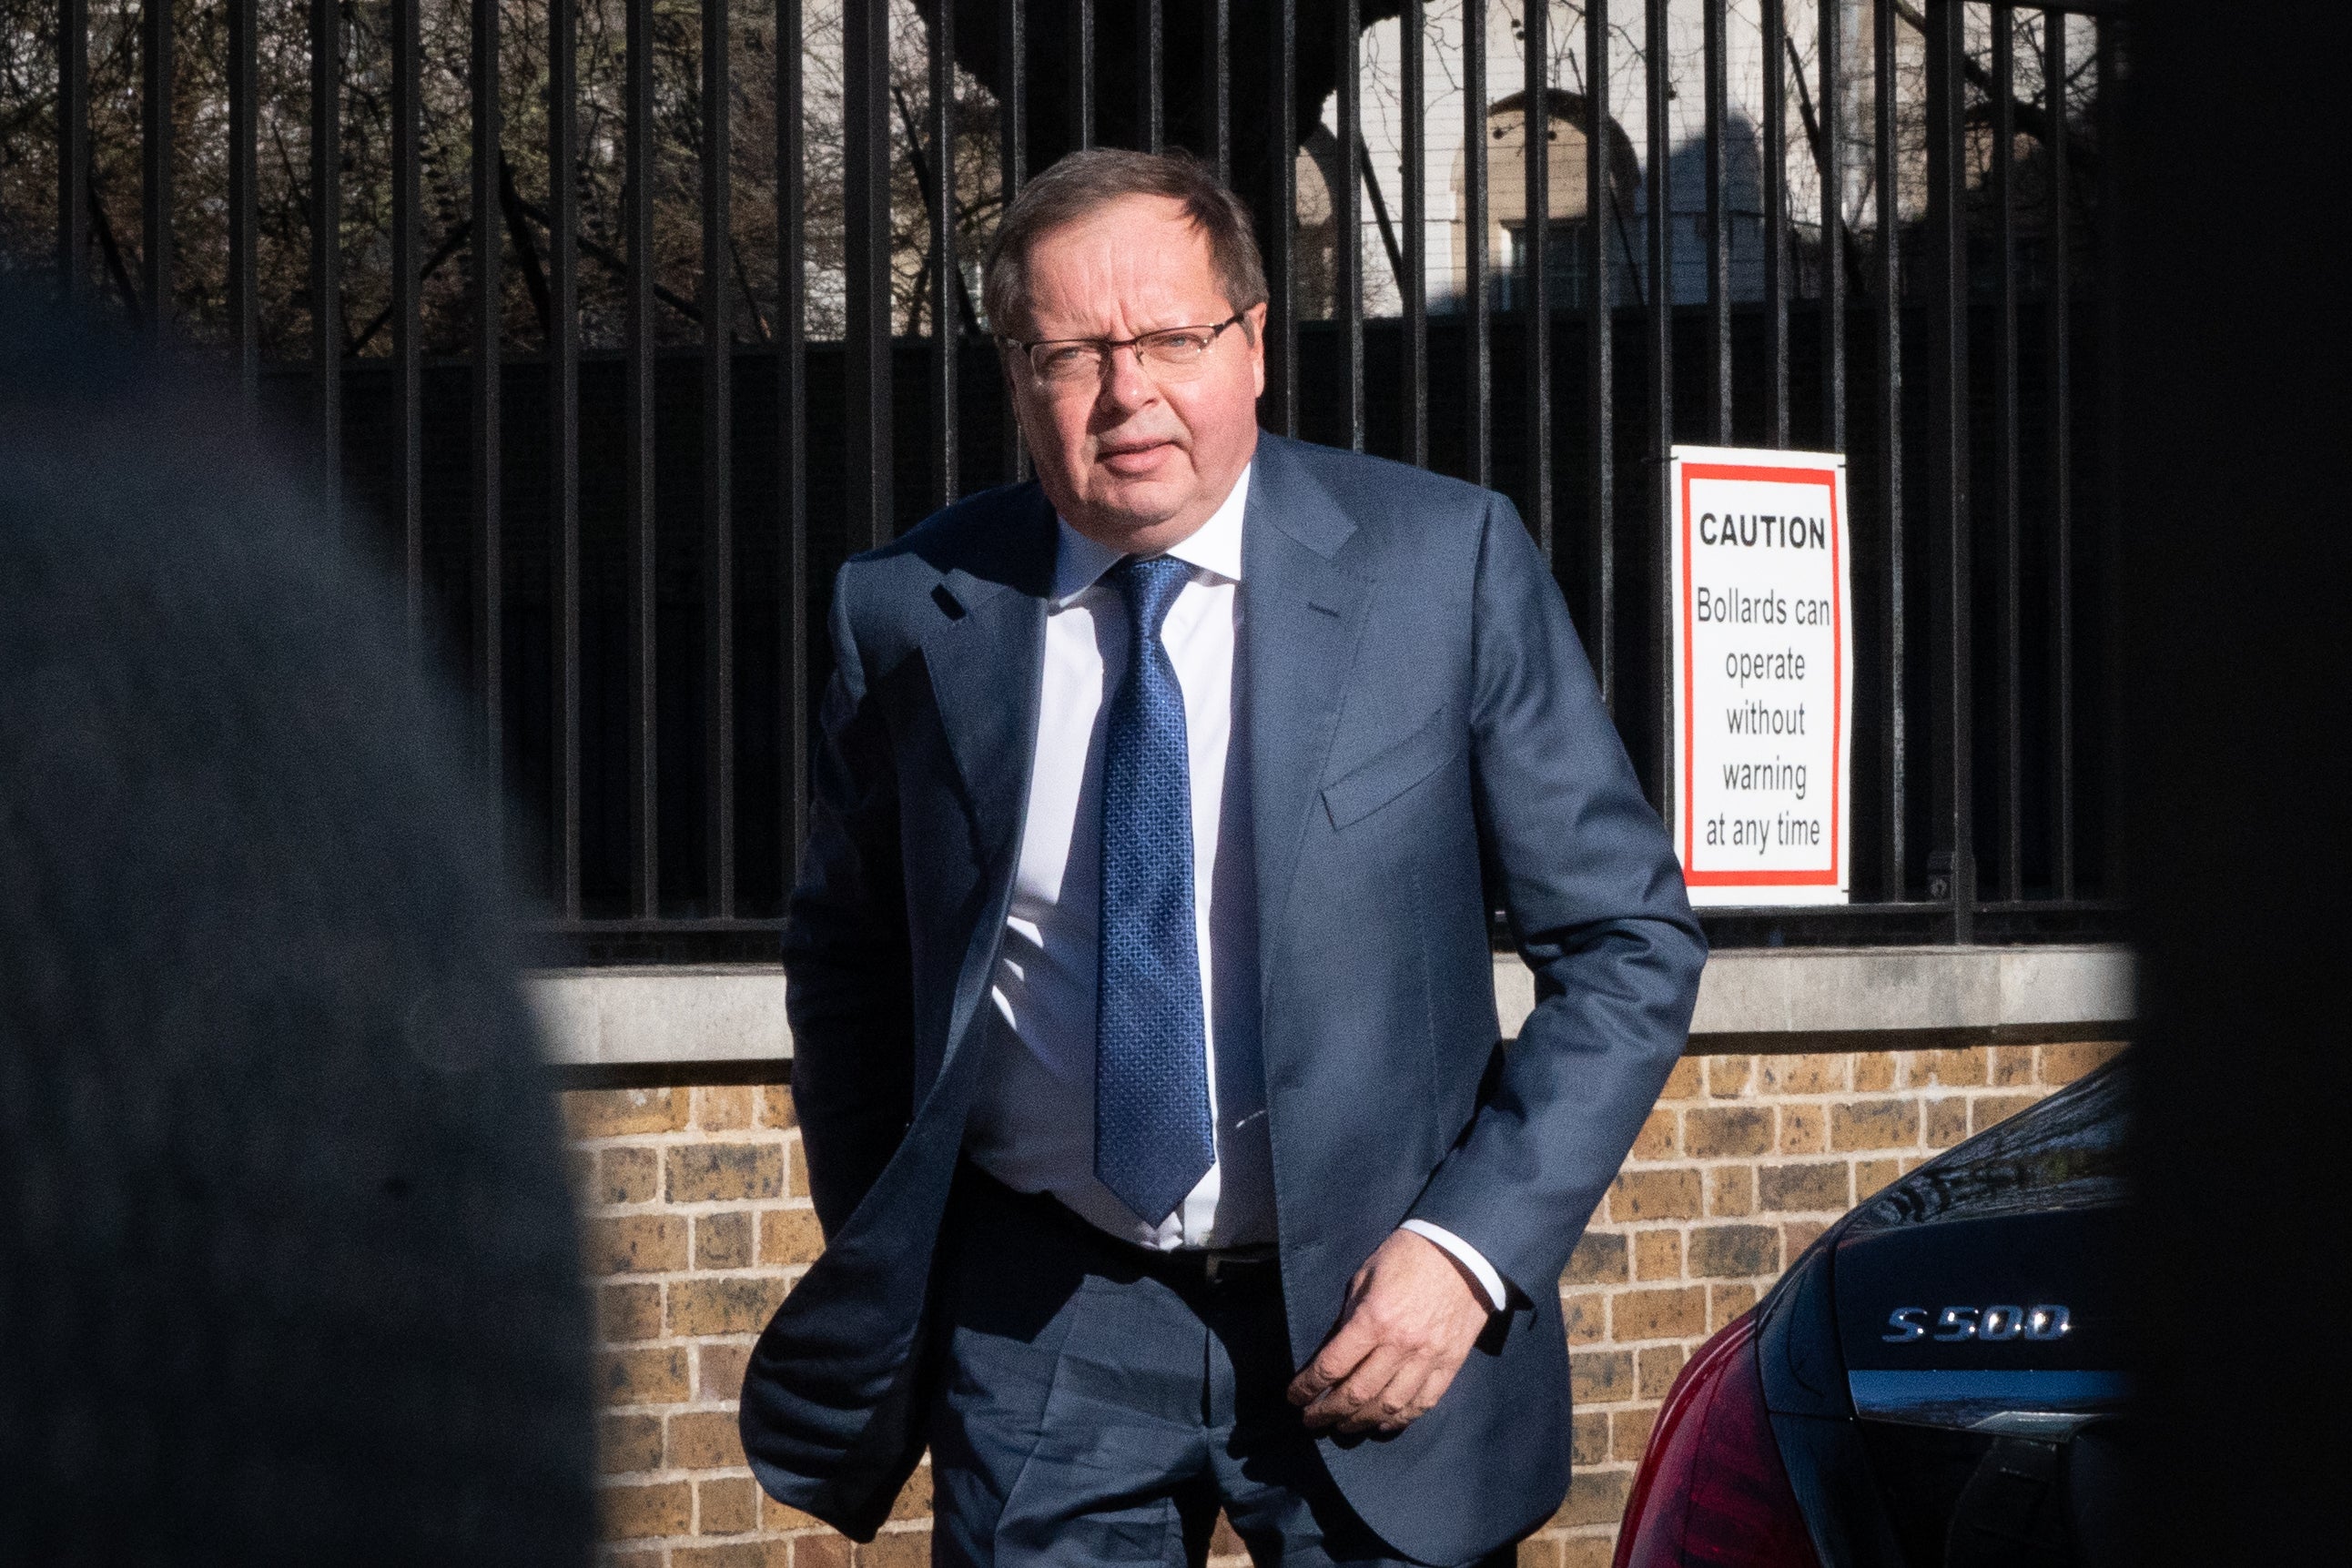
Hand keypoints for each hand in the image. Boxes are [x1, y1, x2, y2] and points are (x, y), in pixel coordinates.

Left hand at [1286, 1227, 1491, 1434]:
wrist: (1463, 1250)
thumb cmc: (1408, 1255)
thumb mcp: (1365, 1276)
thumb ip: (1348, 1317)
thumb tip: (1330, 1351)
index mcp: (1374, 1320)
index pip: (1332, 1366)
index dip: (1308, 1387)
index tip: (1294, 1397)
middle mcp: (1400, 1345)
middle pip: (1356, 1394)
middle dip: (1328, 1412)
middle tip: (1311, 1420)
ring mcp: (1428, 1358)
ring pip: (1389, 1406)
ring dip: (1361, 1422)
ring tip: (1343, 1426)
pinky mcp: (1450, 1363)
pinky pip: (1424, 1402)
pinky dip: (1402, 1419)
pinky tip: (1384, 1424)